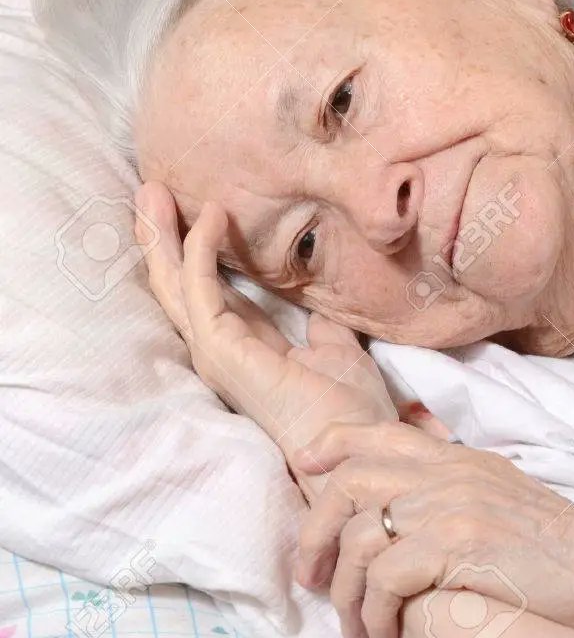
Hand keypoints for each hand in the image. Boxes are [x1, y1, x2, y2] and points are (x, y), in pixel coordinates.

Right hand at [134, 182, 397, 457]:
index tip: (193, 209)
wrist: (359, 447)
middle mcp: (223, 350)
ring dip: (162, 236)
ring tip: (152, 191)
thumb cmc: (352, 411)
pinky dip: (201, 250)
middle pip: (179, 285)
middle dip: (162, 237)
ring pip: (176, 285)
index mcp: (248, 348)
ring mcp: (218, 353)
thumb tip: (320, 312)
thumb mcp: (338, 354)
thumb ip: (322, 332)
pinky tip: (208, 216)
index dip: (198, 251)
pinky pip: (202, 290)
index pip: (210, 292)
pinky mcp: (223, 351)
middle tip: (150, 190)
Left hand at [292, 421, 573, 637]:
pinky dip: (374, 615)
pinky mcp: (457, 546)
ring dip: (346, 595)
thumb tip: (404, 511)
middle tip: (313, 579)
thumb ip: (453, 488)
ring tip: (360, 628)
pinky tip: (386, 636)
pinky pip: (384, 580)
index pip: (379, 432)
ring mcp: (450, 505)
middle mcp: (446, 472)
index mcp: (456, 457)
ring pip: (359, 540)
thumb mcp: (499, 493)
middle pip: (348, 485)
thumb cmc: (557, 543)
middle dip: (315, 536)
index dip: (332, 446)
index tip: (307, 469)